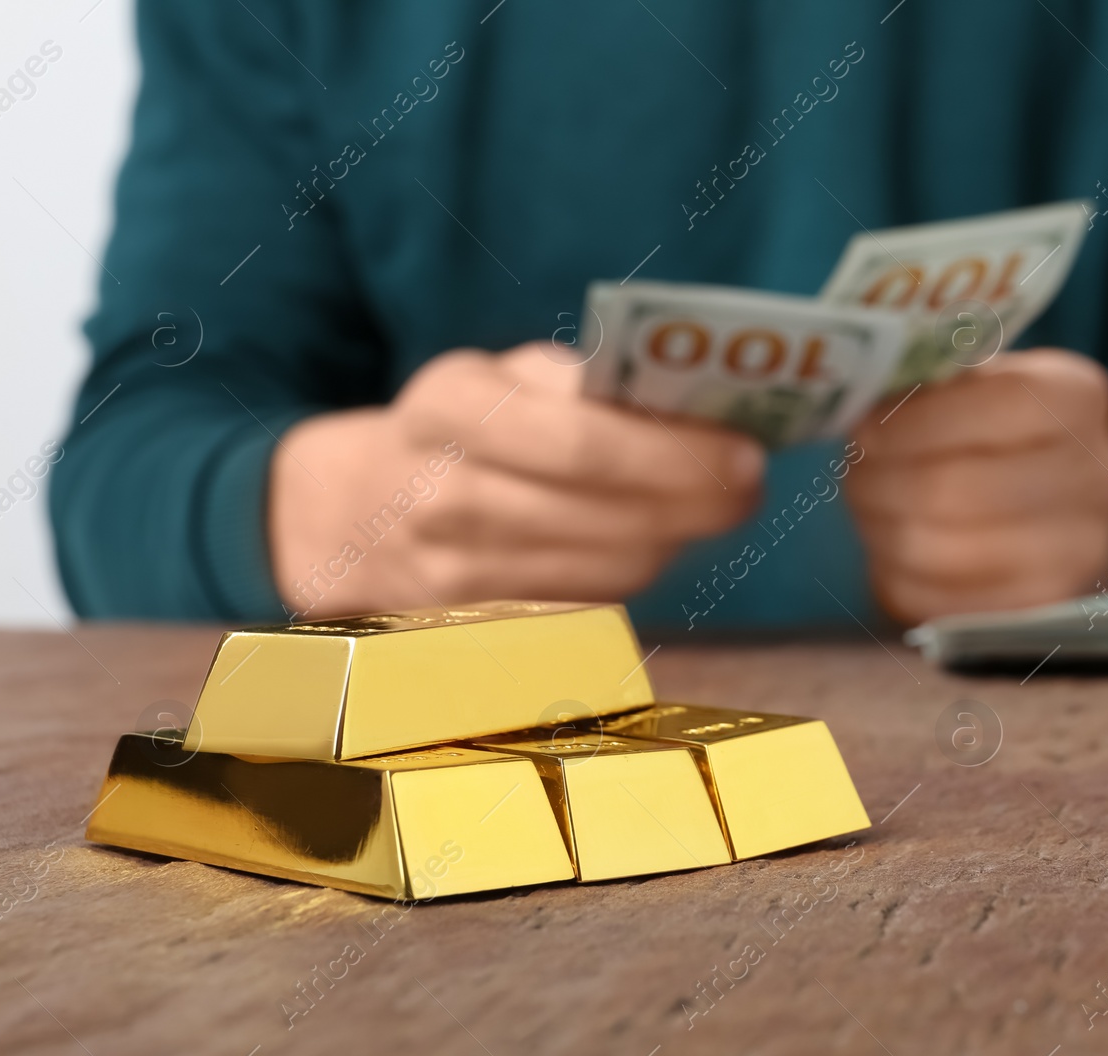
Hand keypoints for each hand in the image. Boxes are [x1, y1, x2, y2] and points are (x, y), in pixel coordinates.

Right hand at [268, 343, 764, 615]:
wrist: (360, 509)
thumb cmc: (465, 426)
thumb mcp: (509, 376)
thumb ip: (596, 383)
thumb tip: (711, 408)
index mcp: (455, 404)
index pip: (585, 442)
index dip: (678, 456)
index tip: (747, 457)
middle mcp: (446, 492)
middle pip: (608, 516)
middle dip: (697, 503)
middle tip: (746, 488)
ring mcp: (454, 571)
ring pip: (610, 569)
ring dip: (672, 539)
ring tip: (704, 509)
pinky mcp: (475, 627)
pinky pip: (588, 606)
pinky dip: (631, 574)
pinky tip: (647, 543)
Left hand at [846, 349, 1107, 623]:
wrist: (1087, 519)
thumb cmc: (1020, 439)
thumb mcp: (998, 386)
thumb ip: (939, 387)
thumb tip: (864, 409)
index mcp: (1078, 400)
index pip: (982, 407)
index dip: (907, 423)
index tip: (864, 429)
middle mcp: (1096, 478)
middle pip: (950, 489)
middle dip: (878, 483)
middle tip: (853, 475)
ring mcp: (1079, 556)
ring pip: (936, 550)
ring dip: (880, 530)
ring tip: (867, 510)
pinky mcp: (1044, 613)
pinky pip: (937, 603)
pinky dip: (897, 576)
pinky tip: (892, 553)